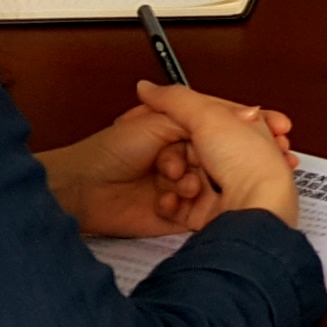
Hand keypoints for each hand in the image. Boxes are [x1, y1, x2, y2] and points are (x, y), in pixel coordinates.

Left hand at [40, 102, 222, 236]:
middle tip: (186, 165)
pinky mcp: (174, 215)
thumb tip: (243, 111)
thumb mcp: (158, 122)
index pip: (216, 133)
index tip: (231, 138)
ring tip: (176, 183)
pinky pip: (194, 212)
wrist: (82, 189)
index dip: (224, 137)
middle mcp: (182, 159)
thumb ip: (198, 117)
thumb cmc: (111, 150)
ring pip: (207, 187)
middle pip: (215, 161)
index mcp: (178, 132)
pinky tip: (164, 202)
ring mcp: (178, 188)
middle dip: (206, 164)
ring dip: (193, 185)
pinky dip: (181, 206)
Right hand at [132, 80, 300, 226]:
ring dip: (171, 180)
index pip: (205, 118)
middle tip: (170, 157)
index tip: (160, 120)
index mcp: (242, 128)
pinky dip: (170, 203)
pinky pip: (178, 205)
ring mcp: (222, 188)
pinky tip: (170, 199)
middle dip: (173, 156)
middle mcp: (235, 158)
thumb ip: (177, 99)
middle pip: (189, 150)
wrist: (251, 210)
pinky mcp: (208, 213)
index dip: (182, 119)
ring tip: (175, 177)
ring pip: (180, 178)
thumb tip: (148, 87)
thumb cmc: (246, 162)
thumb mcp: (207, 115)